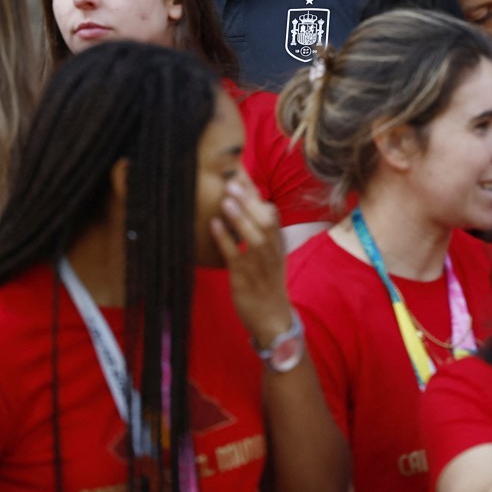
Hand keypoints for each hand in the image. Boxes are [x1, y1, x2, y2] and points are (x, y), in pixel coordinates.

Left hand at [210, 177, 293, 344]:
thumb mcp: (270, 256)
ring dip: (240, 217)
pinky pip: (236, 257)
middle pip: (265, 220)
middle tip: (233, 180)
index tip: (241, 171)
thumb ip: (260, 232)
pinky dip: (225, 240)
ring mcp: (260, 266)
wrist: (273, 320)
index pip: (270, 212)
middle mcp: (271, 252)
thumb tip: (244, 205)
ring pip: (254, 237)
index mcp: (277, 244)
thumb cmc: (267, 284)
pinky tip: (214, 225)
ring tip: (226, 199)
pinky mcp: (245, 279)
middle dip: (250, 200)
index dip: (256, 192)